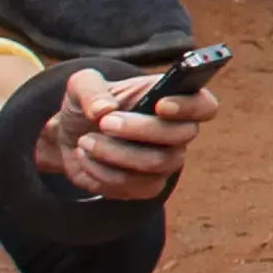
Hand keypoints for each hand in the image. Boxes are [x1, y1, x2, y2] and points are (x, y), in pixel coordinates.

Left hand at [35, 55, 209, 206]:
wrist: (68, 137)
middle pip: (181, 137)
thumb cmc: (86, 105)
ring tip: (86, 141)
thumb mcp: (81, 85)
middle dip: (140, 130)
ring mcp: (164, 161)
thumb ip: (91, 89)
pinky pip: (134, 187)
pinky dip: (103, 173)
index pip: (205, 106)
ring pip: (156, 164)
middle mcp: (175, 132)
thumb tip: (104, 109)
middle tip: (105, 123)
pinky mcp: (146, 186)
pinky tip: (87, 158)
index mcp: (171, 98)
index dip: (190, 107)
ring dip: (114, 153)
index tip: (160, 105)